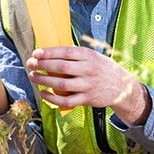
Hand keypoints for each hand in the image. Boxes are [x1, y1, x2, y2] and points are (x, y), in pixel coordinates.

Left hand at [26, 46, 150, 124]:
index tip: (36, 53)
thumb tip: (51, 52)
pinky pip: (66, 101)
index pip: (66, 52)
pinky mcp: (87, 99)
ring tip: (33, 77)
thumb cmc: (104, 69)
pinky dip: (52, 98)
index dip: (49, 52)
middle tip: (30, 64)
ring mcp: (88, 86)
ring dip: (44, 80)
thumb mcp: (94, 56)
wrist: (122, 87)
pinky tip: (44, 93)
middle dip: (42, 65)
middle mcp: (89, 70)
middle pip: (61, 67)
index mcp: (90, 56)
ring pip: (61, 84)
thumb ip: (77, 55)